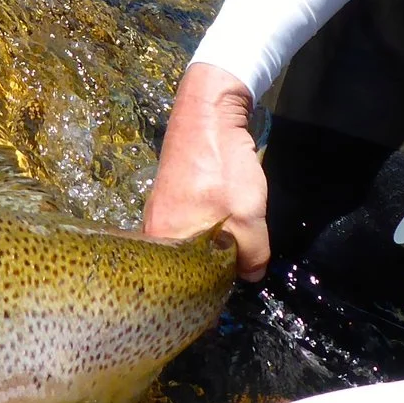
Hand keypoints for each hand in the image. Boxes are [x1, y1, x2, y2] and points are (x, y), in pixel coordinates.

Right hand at [143, 63, 270, 278]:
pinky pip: (189, 225)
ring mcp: (158, 212)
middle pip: (184, 266)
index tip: (232, 286)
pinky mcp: (168, 196)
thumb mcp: (248, 218)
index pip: (184, 284)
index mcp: (164, 243)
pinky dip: (207, 227)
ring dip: (211, 245)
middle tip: (237, 263)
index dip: (211, 289)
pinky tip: (223, 220)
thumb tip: (250, 275)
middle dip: (211, 267)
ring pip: (188, 245)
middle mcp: (152, 232)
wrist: (208, 113)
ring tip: (233, 242)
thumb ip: (252, 254)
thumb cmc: (222, 169)